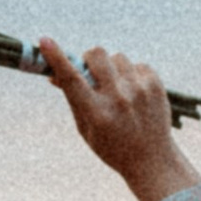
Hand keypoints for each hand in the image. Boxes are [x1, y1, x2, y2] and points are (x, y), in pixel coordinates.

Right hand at [39, 39, 200, 200]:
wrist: (152, 159)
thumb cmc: (112, 145)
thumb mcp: (86, 128)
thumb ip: (73, 99)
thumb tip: (54, 73)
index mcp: (97, 114)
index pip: (72, 79)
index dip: (56, 58)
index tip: (45, 41)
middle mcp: (119, 99)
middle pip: (97, 54)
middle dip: (90, 59)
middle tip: (91, 72)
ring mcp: (139, 90)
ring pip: (117, 57)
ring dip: (112, 69)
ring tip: (118, 90)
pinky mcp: (155, 85)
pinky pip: (137, 64)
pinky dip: (131, 75)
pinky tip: (134, 94)